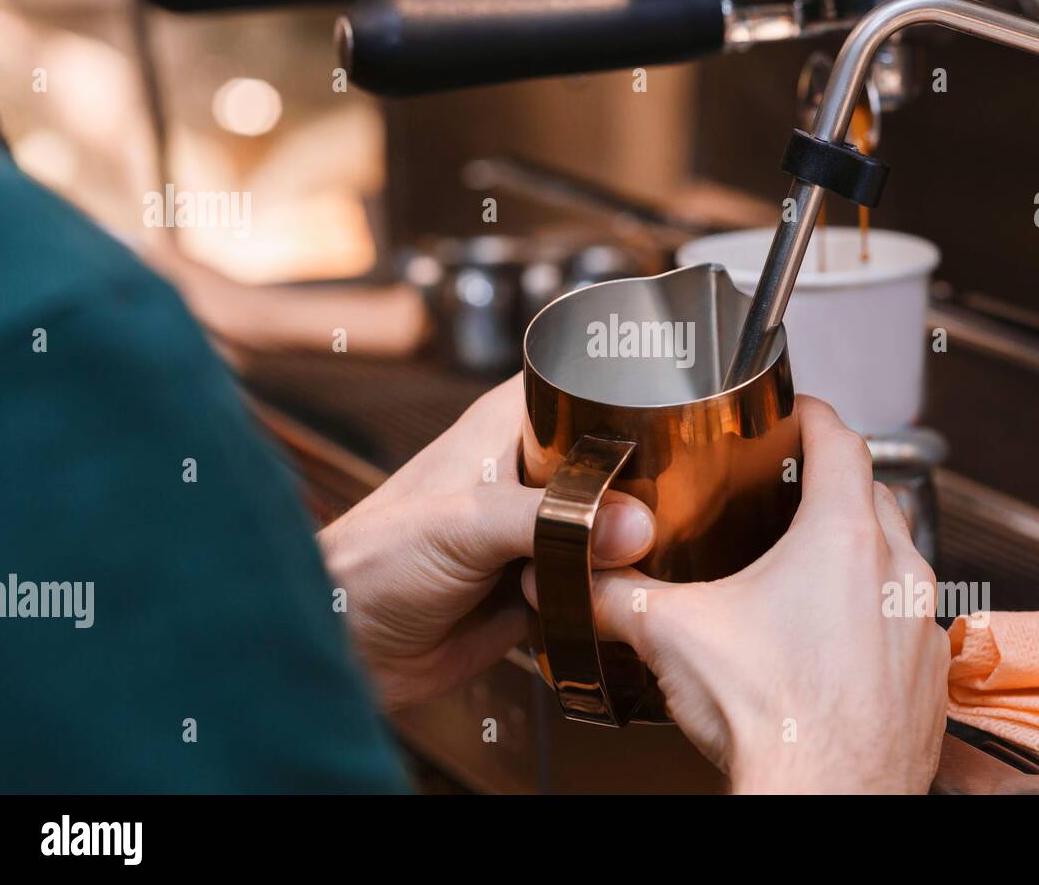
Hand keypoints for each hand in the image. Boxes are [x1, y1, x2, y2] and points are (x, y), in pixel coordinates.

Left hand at [319, 376, 655, 710]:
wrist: (346, 651)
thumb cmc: (372, 563)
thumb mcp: (462, 523)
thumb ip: (551, 522)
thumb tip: (636, 526)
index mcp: (508, 426)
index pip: (587, 387)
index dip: (635, 394)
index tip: (688, 414)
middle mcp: (532, 473)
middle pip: (616, 463)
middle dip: (651, 485)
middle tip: (692, 503)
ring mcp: (541, 531)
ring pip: (614, 526)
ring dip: (636, 547)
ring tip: (670, 552)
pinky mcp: (546, 585)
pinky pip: (601, 582)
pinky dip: (616, 592)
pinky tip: (637, 595)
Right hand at [523, 397, 949, 793]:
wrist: (826, 799)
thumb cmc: (772, 718)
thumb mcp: (671, 635)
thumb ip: (614, 594)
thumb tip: (574, 576)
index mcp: (843, 538)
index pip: (842, 440)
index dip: (813, 415)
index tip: (794, 412)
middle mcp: (897, 573)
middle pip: (875, 494)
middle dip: (834, 483)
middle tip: (789, 490)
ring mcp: (921, 626)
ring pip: (898, 558)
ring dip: (860, 551)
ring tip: (808, 566)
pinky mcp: (929, 676)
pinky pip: (908, 620)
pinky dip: (877, 612)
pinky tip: (834, 639)